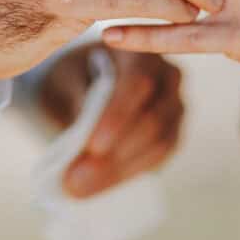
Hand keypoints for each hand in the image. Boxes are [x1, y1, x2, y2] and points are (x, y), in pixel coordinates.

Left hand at [37, 44, 183, 198]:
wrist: (84, 80)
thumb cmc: (74, 72)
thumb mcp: (65, 77)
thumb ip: (76, 98)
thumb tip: (85, 134)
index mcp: (142, 51)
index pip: (138, 83)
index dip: (117, 116)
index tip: (92, 146)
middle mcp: (168, 77)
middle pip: (152, 119)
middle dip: (114, 154)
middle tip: (74, 180)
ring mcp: (175, 107)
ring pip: (158, 144)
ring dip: (118, 171)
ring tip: (78, 187)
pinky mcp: (172, 134)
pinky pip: (157, 158)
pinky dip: (126, 174)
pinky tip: (97, 185)